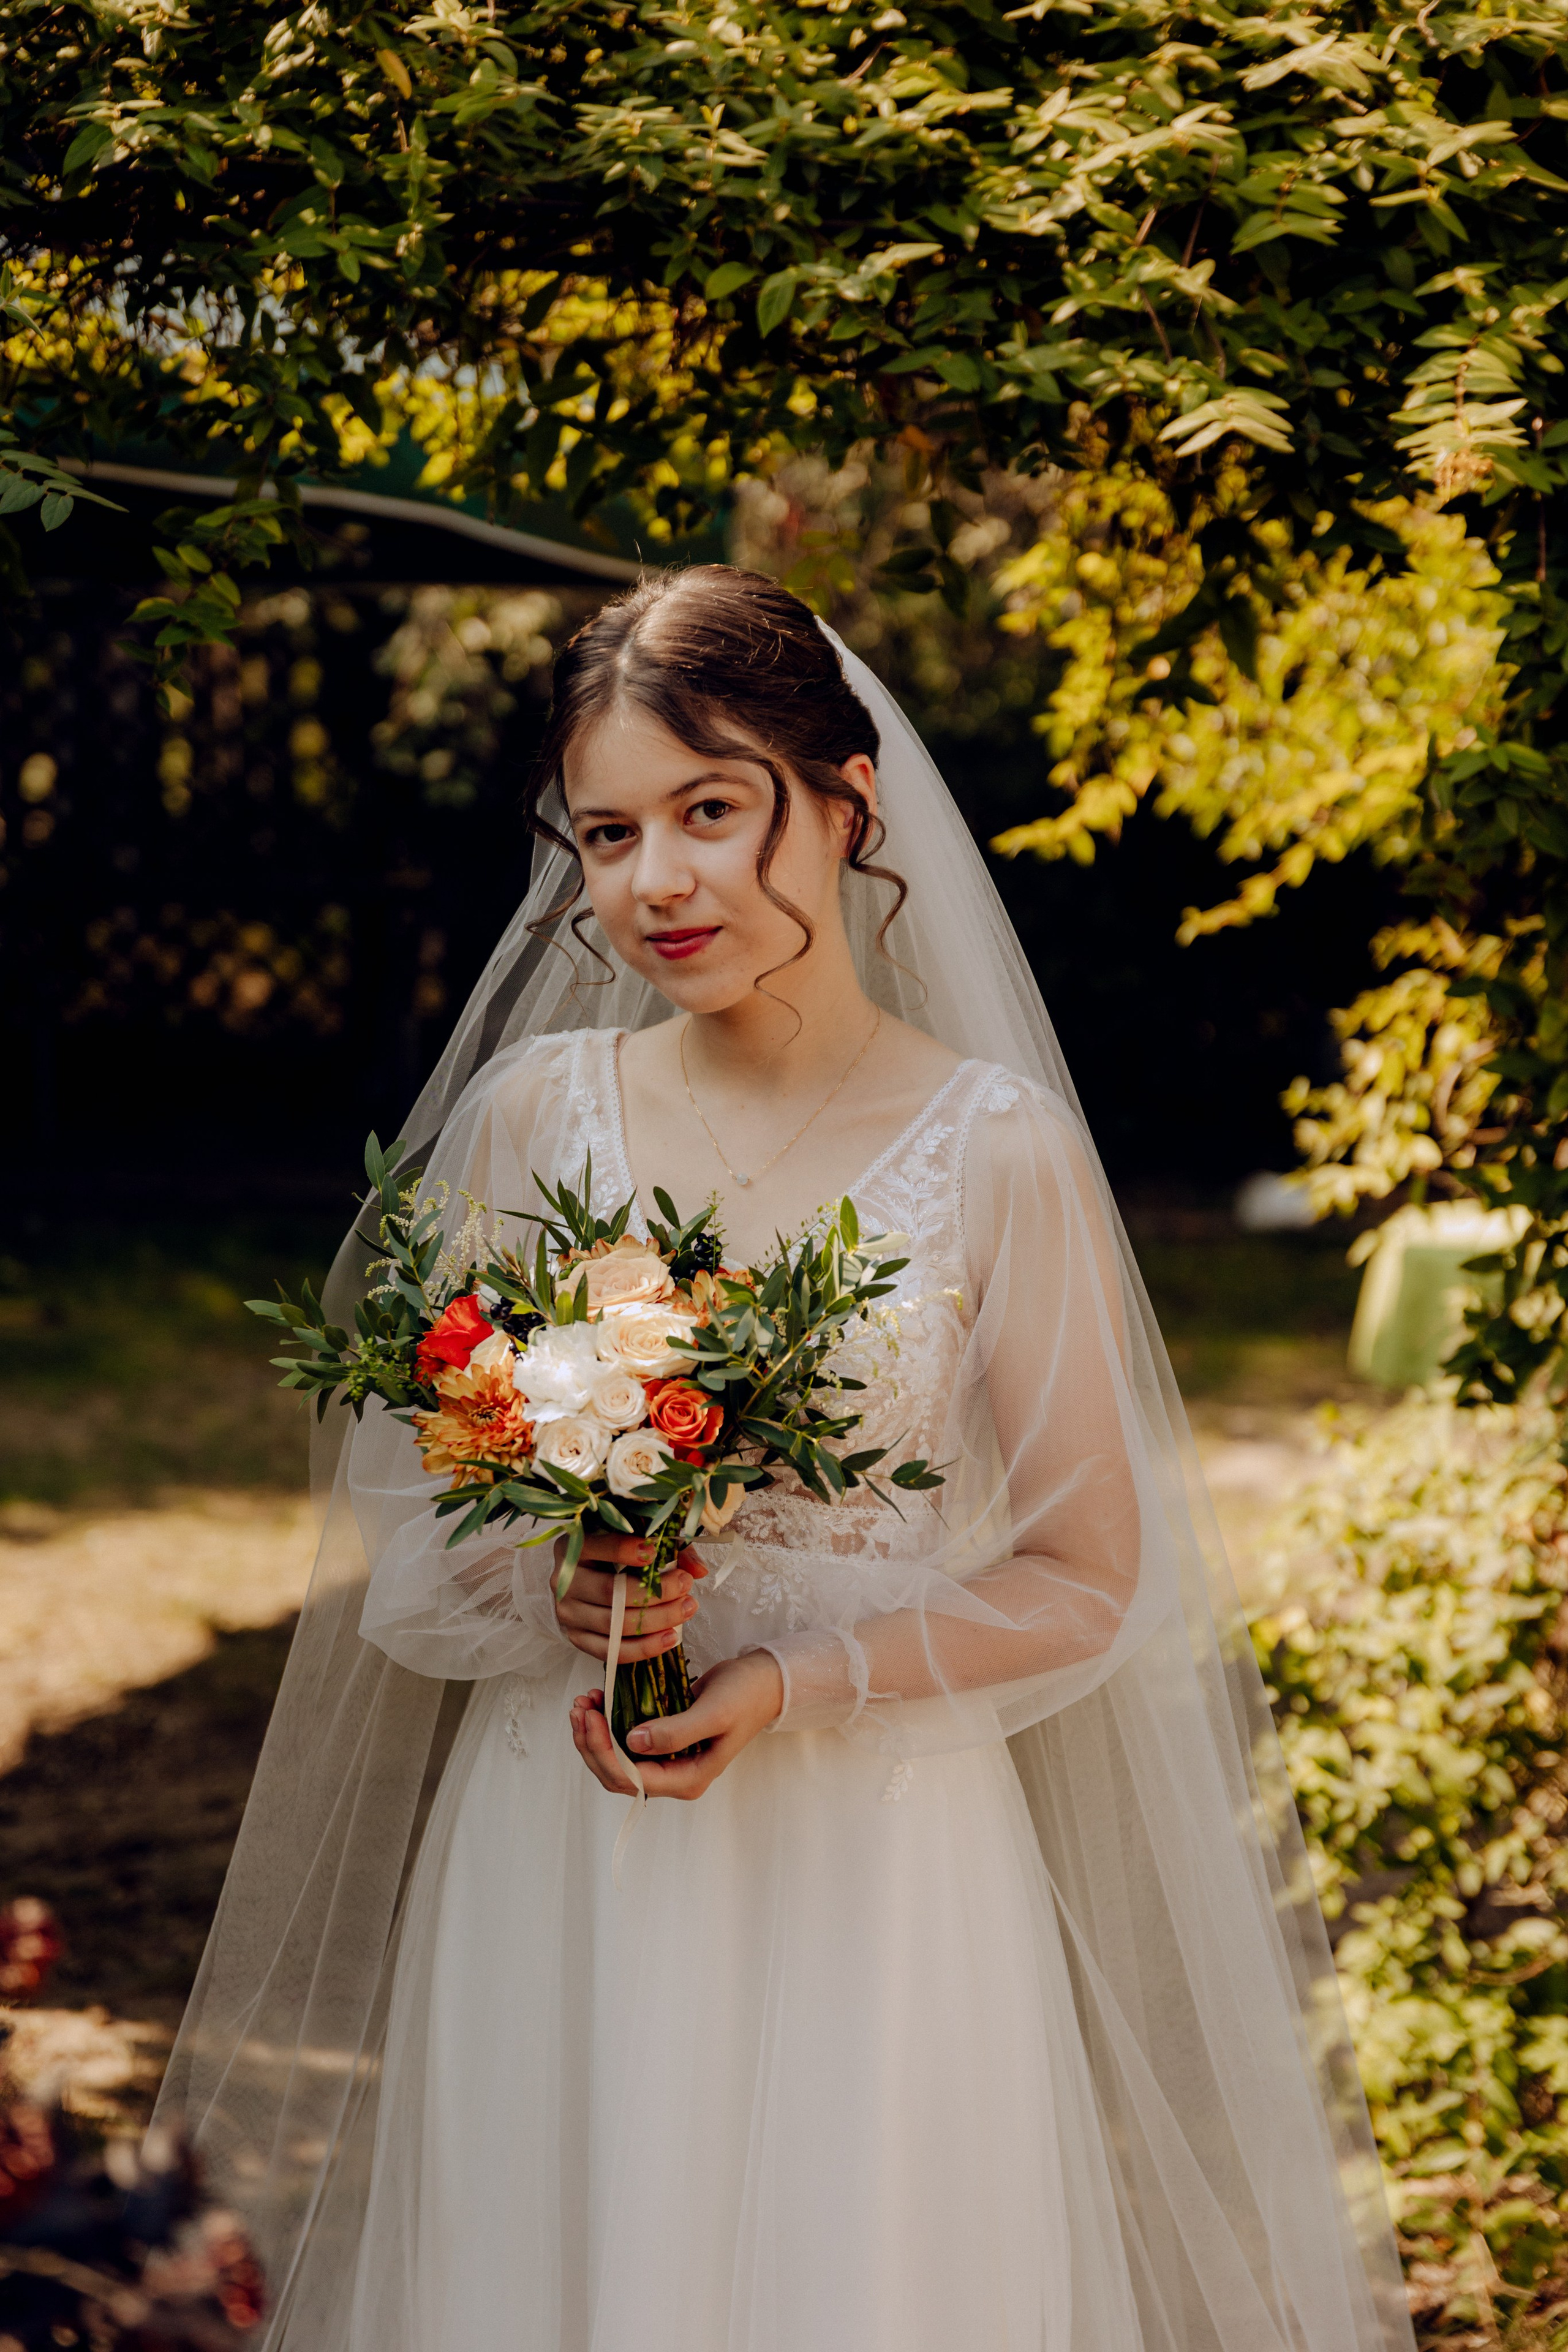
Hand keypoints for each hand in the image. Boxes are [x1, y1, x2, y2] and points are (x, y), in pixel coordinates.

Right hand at [552, 1530, 705, 1663]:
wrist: (582, 1585)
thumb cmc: (613, 1558)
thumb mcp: (635, 1542)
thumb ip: (667, 1549)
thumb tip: (698, 1569)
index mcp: (573, 1548)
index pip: (595, 1547)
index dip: (623, 1550)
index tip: (654, 1551)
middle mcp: (565, 1582)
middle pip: (610, 1592)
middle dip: (653, 1591)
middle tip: (685, 1584)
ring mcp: (569, 1614)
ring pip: (614, 1624)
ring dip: (656, 1619)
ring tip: (686, 1609)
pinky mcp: (578, 1640)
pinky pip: (612, 1651)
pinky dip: (644, 1647)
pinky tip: (670, 1637)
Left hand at [568, 1651, 783, 1800]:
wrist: (762, 1682)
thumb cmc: (744, 1696)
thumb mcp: (714, 1712)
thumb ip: (676, 1732)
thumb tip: (632, 1741)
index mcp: (688, 1779)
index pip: (632, 1780)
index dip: (604, 1751)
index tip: (591, 1716)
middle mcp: (674, 1776)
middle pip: (617, 1775)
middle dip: (592, 1743)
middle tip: (580, 1706)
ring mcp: (667, 1760)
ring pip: (616, 1759)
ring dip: (594, 1734)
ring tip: (584, 1702)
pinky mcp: (662, 1740)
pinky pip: (625, 1741)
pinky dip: (608, 1723)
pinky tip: (600, 1700)